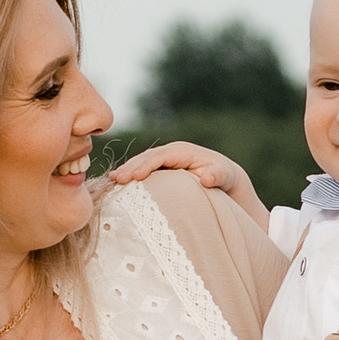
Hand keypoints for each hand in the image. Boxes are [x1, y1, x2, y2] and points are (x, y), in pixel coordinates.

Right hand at [105, 137, 265, 220]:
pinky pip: (143, 173)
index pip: (160, 156)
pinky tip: (117, 187)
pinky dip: (131, 178)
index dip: (146, 164)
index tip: (134, 177)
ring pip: (141, 164)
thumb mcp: (226, 176)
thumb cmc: (226, 179)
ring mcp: (164, 162)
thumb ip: (218, 175)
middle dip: (131, 167)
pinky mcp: (161, 172)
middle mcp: (171, 153)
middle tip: (116, 180)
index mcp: (183, 152)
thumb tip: (207, 178)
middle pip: (146, 158)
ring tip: (112, 183)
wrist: (225, 181)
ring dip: (127, 172)